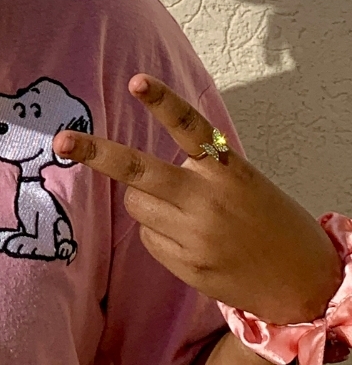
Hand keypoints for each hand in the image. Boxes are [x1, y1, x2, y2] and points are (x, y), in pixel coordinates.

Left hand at [53, 74, 342, 324]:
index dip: (163, 102)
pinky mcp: (185, 265)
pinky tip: (190, 242)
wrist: (302, 284)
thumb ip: (198, 168)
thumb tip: (141, 170)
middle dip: (95, 153)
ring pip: (135, 204)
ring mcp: (193, 235)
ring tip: (183, 214)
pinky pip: (147, 238)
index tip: (137, 81)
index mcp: (225, 169)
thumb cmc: (268, 221)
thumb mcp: (241, 181)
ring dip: (144, 201)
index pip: (190, 127)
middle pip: (138, 170)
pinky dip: (157, 234)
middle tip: (61, 140)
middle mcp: (206, 199)